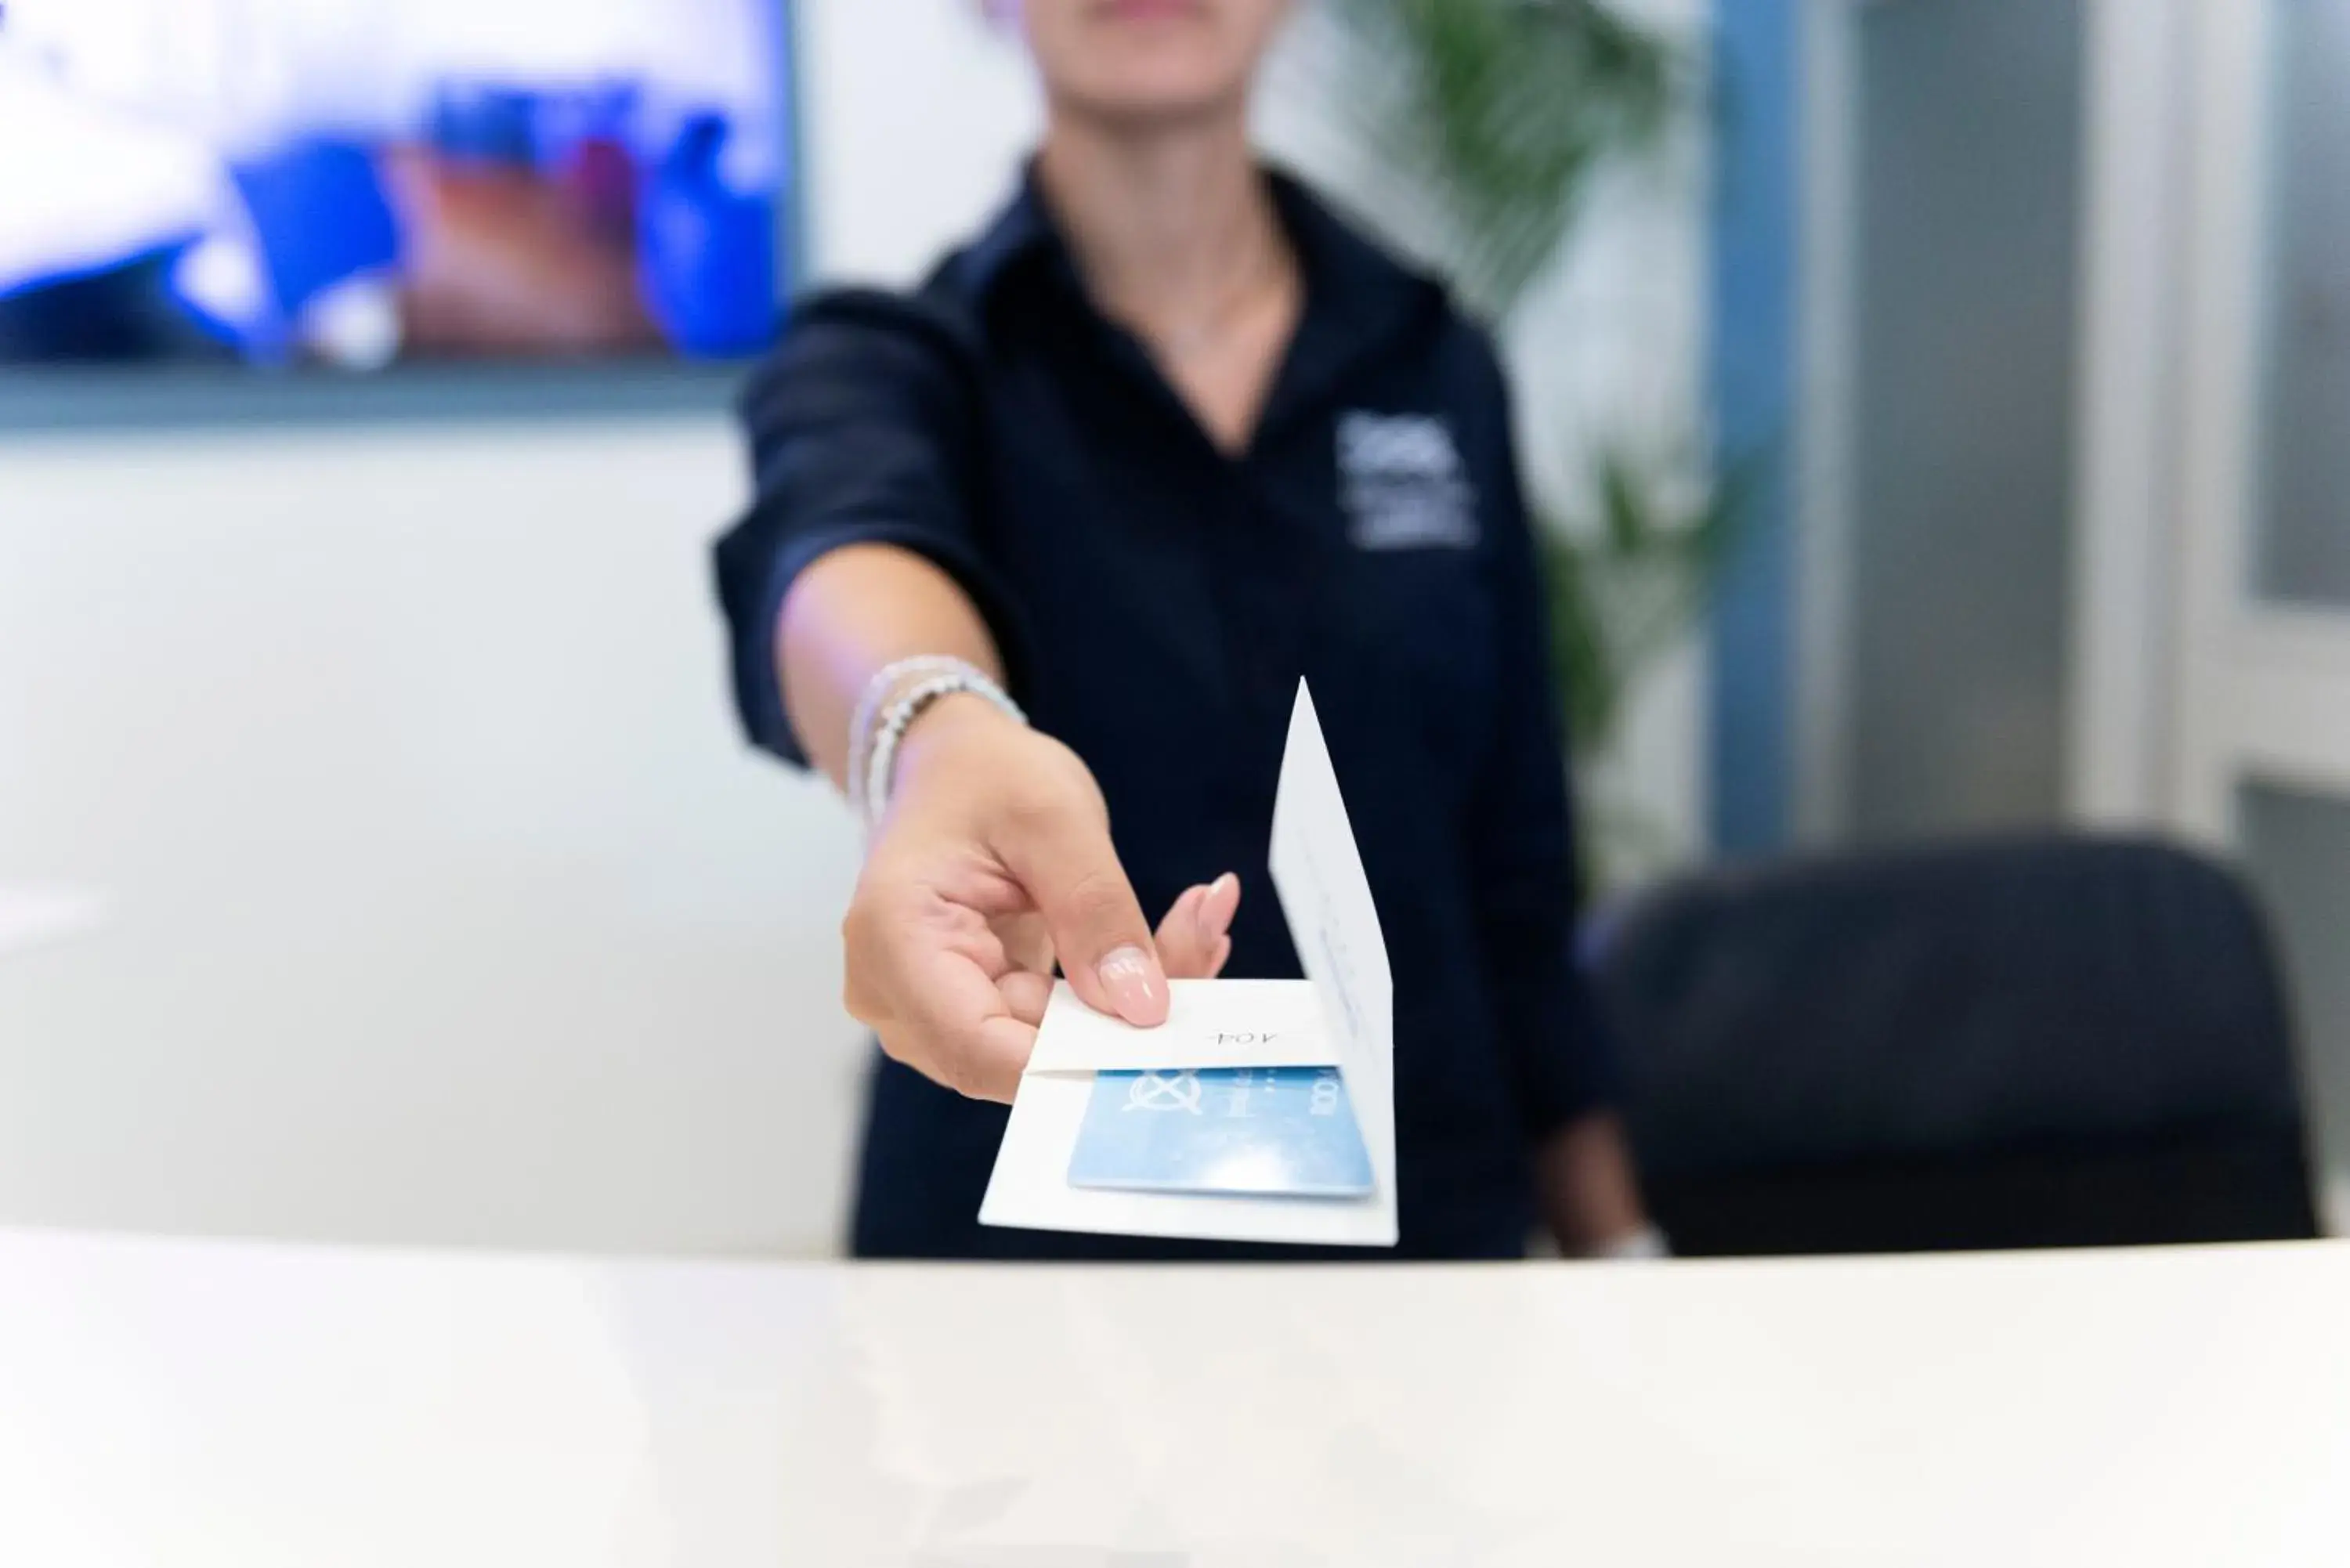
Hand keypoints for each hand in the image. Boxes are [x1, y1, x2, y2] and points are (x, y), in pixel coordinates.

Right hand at [842, 695, 1240, 1101]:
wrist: (952, 765)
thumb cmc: (985, 776)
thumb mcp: (1053, 820)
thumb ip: (1095, 911)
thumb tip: (1142, 1008)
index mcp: (896, 942)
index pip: (979, 1048)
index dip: (1073, 1058)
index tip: (1164, 1025)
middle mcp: (899, 997)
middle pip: (1022, 1055)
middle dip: (1125, 1015)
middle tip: (1206, 932)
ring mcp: (934, 1012)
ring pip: (1052, 1050)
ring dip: (1134, 998)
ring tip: (1199, 921)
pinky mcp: (978, 1010)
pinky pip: (1059, 1029)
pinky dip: (1118, 989)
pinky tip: (1173, 938)